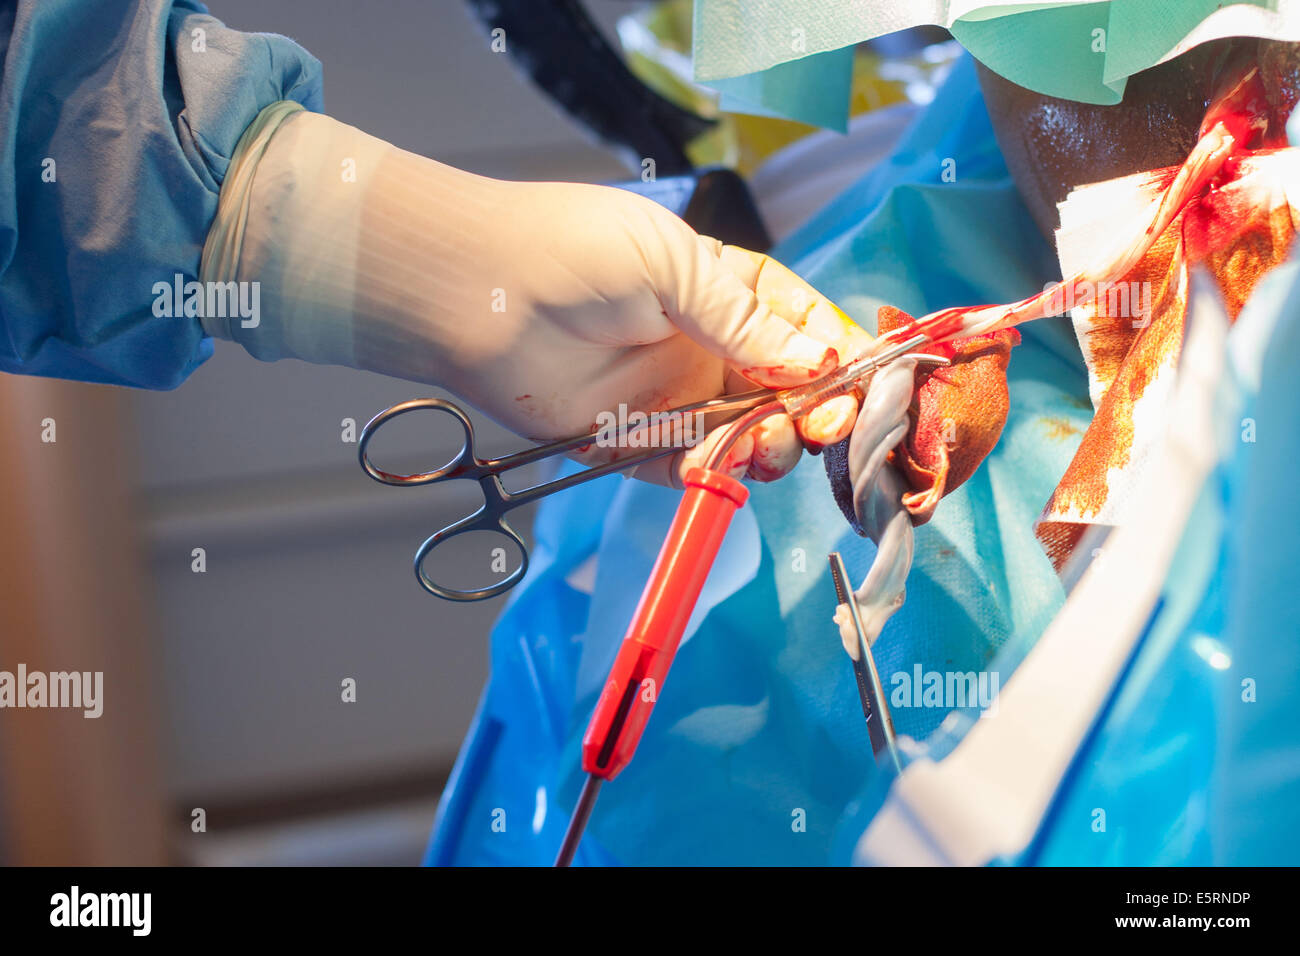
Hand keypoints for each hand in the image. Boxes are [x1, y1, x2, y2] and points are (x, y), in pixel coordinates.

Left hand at [206, 109, 872, 484]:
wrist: (473, 294)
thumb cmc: (570, 252)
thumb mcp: (674, 266)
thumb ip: (745, 321)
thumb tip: (821, 361)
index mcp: (719, 289)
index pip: (799, 323)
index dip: (837, 352)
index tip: (868, 379)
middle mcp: (702, 346)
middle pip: (783, 390)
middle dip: (813, 409)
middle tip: (821, 423)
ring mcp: (669, 398)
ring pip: (744, 437)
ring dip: (769, 446)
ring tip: (772, 443)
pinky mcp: (631, 444)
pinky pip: (688, 470)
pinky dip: (713, 476)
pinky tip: (725, 467)